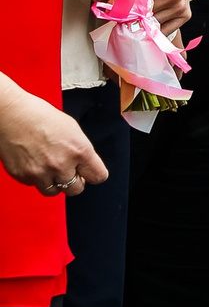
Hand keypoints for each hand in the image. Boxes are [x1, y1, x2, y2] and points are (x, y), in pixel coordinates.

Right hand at [0, 79, 106, 194]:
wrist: (11, 114)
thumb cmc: (40, 116)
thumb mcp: (73, 130)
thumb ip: (81, 151)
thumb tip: (85, 166)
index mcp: (79, 150)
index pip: (98, 177)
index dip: (93, 174)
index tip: (88, 172)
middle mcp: (61, 165)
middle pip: (76, 190)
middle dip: (74, 181)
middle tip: (68, 171)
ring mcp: (40, 173)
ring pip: (54, 192)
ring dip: (54, 183)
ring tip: (50, 168)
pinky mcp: (23, 176)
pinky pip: (35, 185)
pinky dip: (36, 178)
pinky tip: (35, 163)